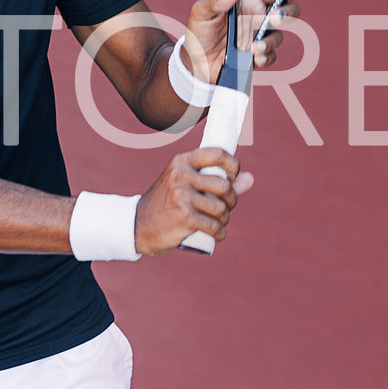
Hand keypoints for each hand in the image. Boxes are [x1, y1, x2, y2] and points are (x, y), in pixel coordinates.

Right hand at [134, 148, 254, 255]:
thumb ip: (218, 181)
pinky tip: (217, 234)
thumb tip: (250, 178)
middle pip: (225, 186)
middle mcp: (180, 175)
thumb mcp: (187, 186)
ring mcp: (182, 196)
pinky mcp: (184, 217)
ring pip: (221, 208)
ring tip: (217, 222)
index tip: (234, 178)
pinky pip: (215, 225)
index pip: (217, 154)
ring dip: (225, 219)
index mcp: (181, 162)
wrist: (138, 226)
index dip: (233, 166)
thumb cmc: (167, 205)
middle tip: (225, 208)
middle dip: (232, 200)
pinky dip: (220, 233)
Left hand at [183, 0, 322, 76]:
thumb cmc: (199, 32)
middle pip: (287, 12)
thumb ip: (213, 2)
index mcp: (249, 1)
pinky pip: (271, 56)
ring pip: (279, 36)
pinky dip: (265, 57)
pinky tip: (253, 59)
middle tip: (274, 19)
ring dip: (269, 41)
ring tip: (253, 47)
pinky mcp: (258, 56)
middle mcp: (258, 17)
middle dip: (286, 14)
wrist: (196, 63)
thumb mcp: (200, 13)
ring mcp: (260, 37)